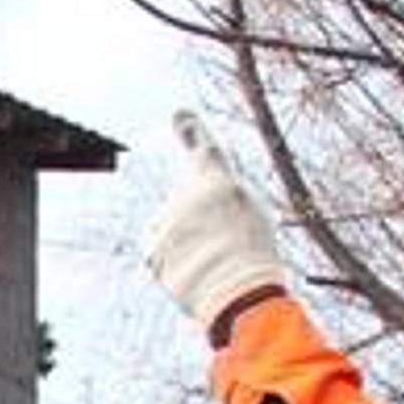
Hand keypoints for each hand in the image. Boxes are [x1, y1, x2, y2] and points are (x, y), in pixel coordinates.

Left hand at [145, 115, 294, 336]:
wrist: (236, 291)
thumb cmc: (253, 255)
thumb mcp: (251, 214)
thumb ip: (222, 197)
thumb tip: (191, 196)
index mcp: (218, 180)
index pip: (202, 147)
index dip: (191, 128)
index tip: (178, 112)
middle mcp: (186, 194)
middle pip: (188, 205)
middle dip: (199, 225)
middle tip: (221, 246)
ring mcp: (165, 221)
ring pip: (172, 230)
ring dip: (187, 246)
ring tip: (210, 264)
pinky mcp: (151, 249)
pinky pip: (159, 253)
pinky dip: (174, 265)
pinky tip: (193, 274)